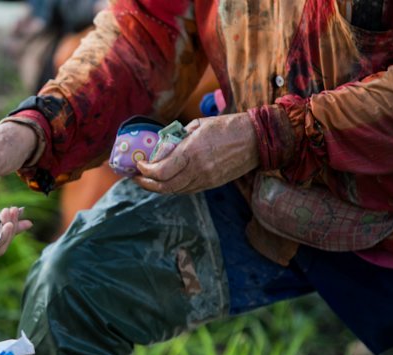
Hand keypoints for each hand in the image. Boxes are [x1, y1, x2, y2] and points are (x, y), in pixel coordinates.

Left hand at [134, 113, 259, 194]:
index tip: (139, 164)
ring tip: (149, 180)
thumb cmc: (227, 126)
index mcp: (191, 152)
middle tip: (137, 177)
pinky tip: (167, 180)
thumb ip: (178, 138)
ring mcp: (206, 180)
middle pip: (164, 187)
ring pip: (175, 191)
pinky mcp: (212, 184)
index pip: (161, 171)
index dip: (146, 170)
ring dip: (158, 187)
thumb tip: (162, 146)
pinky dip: (174, 188)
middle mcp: (197, 170)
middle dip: (146, 184)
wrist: (256, 139)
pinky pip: (187, 190)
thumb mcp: (198, 125)